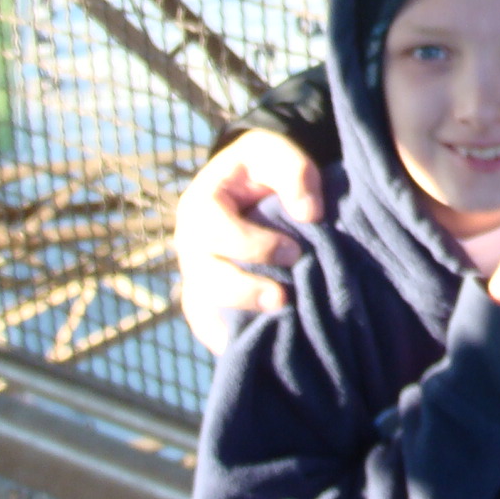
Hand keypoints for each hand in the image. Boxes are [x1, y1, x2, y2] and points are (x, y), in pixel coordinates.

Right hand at [175, 129, 324, 354]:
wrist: (251, 182)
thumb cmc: (264, 167)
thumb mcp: (278, 154)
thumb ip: (294, 175)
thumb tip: (310, 215)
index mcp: (200, 205)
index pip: (215, 232)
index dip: (253, 246)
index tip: (294, 252)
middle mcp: (189, 244)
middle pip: (204, 277)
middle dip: (244, 291)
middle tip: (283, 298)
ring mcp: (195, 273)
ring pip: (203, 307)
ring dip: (238, 319)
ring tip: (275, 326)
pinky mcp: (206, 296)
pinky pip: (208, 324)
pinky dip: (229, 337)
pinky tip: (261, 344)